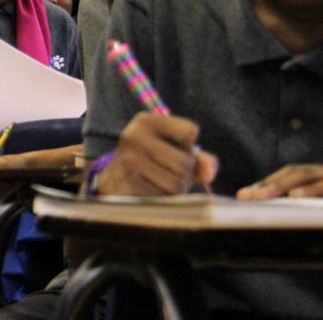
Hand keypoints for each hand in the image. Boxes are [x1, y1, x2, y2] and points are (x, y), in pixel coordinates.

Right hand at [97, 112, 217, 196]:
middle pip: (185, 162)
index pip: (190, 130)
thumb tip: (208, 174)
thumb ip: (200, 158)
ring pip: (177, 184)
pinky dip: (162, 200)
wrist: (114, 180)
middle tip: (165, 171)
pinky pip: (162, 200)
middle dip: (183, 173)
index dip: (187, 145)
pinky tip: (148, 192)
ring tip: (158, 182)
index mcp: (145, 121)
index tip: (170, 146)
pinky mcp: (124, 186)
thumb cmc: (151, 161)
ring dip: (174, 189)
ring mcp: (127, 162)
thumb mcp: (173, 149)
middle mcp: (133, 137)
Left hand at [237, 162, 322, 198]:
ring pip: (308, 174)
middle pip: (295, 172)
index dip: (270, 182)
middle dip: (267, 183)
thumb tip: (299, 212)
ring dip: (280, 184)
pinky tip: (297, 196)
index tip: (246, 194)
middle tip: (245, 196)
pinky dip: (314, 189)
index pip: (294, 174)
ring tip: (260, 195)